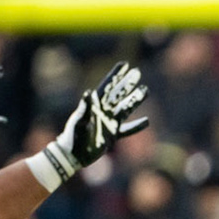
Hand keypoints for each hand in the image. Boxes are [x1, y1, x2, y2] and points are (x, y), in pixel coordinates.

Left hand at [38, 63, 150, 183]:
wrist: (72, 154)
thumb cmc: (73, 136)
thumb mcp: (79, 121)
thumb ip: (85, 107)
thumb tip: (89, 92)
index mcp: (95, 105)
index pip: (108, 87)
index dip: (116, 76)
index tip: (125, 65)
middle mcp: (103, 112)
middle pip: (118, 95)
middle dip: (127, 84)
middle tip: (137, 73)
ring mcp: (109, 123)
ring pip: (125, 109)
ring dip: (135, 101)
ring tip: (145, 91)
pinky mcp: (112, 135)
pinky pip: (127, 129)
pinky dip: (136, 126)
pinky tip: (146, 122)